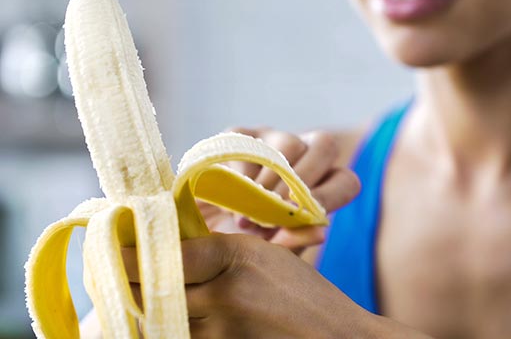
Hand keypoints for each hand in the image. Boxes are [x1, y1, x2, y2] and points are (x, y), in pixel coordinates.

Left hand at [124, 234, 427, 338]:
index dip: (128, 252)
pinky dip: (169, 330)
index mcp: (234, 259)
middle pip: (153, 290)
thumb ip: (217, 251)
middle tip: (112, 273)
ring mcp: (221, 334)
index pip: (164, 255)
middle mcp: (222, 297)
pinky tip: (170, 318)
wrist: (336, 338)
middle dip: (128, 281)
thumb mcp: (264, 256)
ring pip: (160, 322)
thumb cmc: (303, 294)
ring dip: (144, 309)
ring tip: (138, 296)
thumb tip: (167, 246)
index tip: (110, 244)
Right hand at [199, 128, 360, 253]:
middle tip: (273, 213)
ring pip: (290, 143)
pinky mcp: (240, 134)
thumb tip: (321, 232)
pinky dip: (239, 172)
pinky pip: (248, 143)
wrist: (197, 234)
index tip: (304, 216)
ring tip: (247, 213)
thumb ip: (293, 241)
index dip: (330, 195)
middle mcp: (303, 156)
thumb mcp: (267, 250)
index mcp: (320, 185)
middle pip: (325, 147)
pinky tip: (227, 196)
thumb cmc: (243, 243)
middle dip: (302, 182)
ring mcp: (272, 139)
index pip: (346, 180)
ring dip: (270, 181)